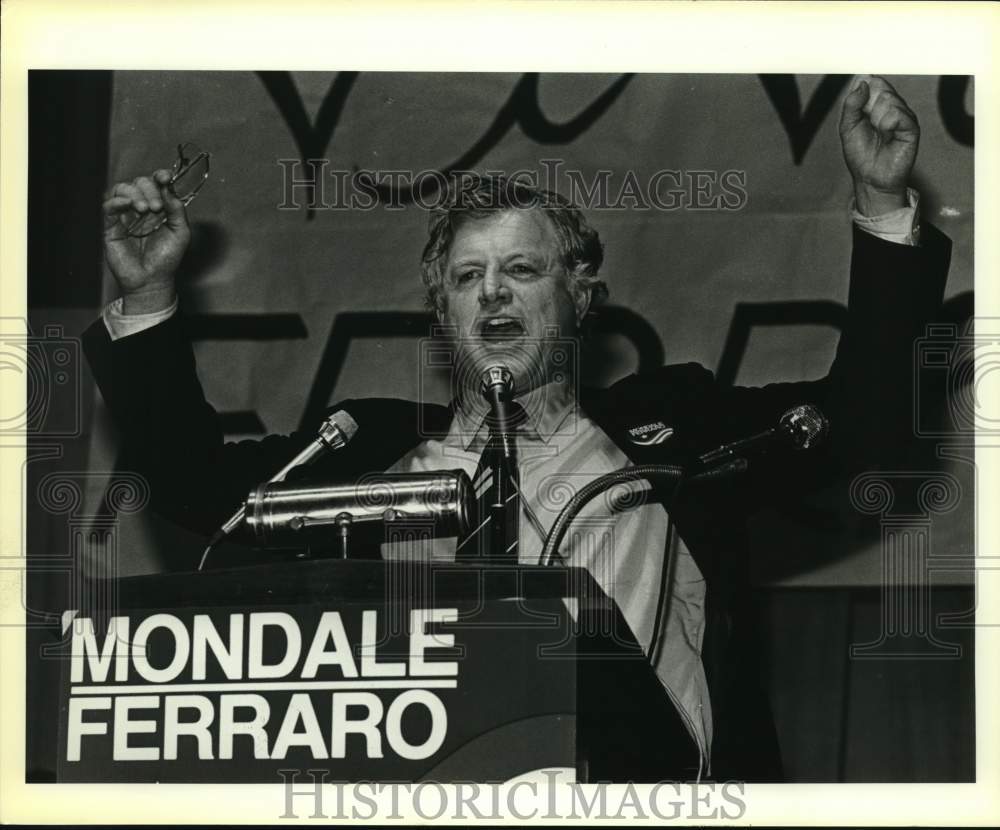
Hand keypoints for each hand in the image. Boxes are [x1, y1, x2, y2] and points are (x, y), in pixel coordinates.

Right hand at [102, 169, 190, 314]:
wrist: (152, 280)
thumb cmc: (166, 259)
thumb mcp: (181, 233)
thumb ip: (177, 210)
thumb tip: (169, 188)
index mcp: (159, 208)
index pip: (156, 184)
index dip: (160, 177)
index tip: (165, 178)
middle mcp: (141, 208)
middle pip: (139, 183)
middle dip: (149, 190)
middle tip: (156, 207)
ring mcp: (125, 216)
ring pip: (122, 189)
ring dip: (134, 193)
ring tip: (144, 209)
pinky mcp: (110, 226)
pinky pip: (108, 206)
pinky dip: (117, 201)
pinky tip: (128, 205)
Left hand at [838, 75, 919, 216]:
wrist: (871, 178)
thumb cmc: (860, 155)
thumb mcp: (847, 127)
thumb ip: (851, 103)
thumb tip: (862, 81)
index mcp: (874, 104)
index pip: (870, 81)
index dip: (862, 90)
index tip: (858, 107)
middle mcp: (890, 106)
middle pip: (879, 87)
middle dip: (867, 107)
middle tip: (868, 125)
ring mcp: (902, 114)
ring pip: (888, 99)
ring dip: (876, 118)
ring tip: (878, 133)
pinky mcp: (911, 126)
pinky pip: (899, 113)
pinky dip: (887, 123)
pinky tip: (886, 133)